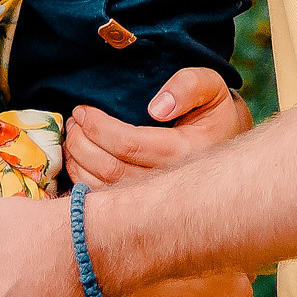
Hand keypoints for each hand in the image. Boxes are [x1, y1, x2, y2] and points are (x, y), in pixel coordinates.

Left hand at [65, 66, 251, 186]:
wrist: (224, 151)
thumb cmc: (211, 114)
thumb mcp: (210, 88)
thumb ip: (188, 86)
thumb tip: (156, 108)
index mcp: (188, 153)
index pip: (130, 144)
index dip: (99, 127)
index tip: (83, 110)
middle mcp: (172, 184)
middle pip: (111, 169)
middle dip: (82, 143)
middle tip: (73, 122)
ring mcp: (157, 202)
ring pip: (104, 189)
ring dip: (78, 161)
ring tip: (72, 136)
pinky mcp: (144, 210)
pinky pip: (105, 201)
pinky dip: (82, 180)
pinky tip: (78, 158)